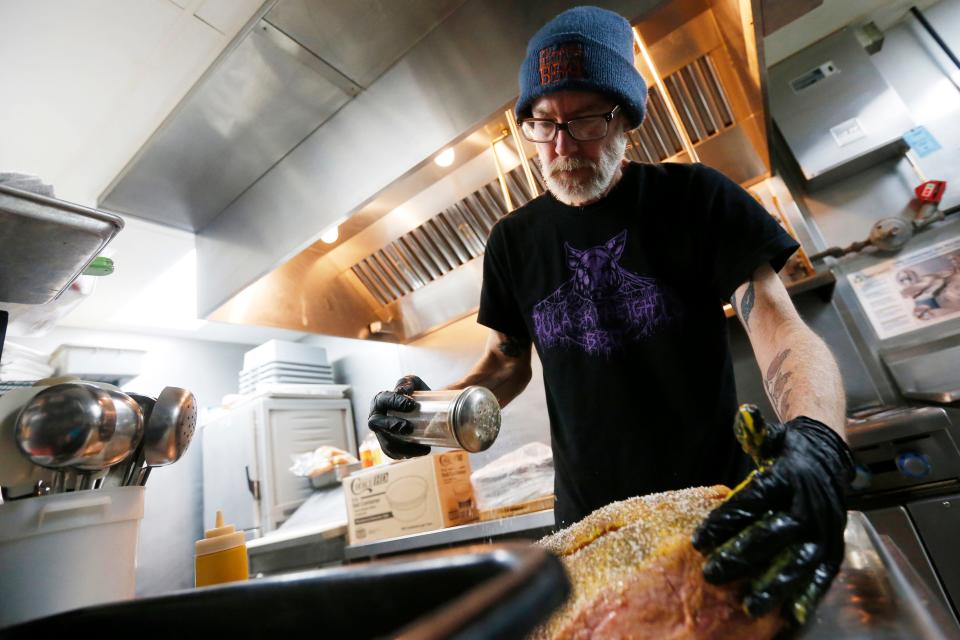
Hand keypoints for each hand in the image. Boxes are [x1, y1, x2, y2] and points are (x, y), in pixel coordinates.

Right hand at [367, 375, 431, 458]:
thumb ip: (409, 382)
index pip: (382, 400)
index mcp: (380, 401)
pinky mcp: (390, 448)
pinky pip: (396, 454)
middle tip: (409, 427)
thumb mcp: (414, 384)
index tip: (411, 404)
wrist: (427, 413)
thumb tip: (404, 391)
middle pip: (376, 424)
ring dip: (402, 445)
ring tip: (422, 444)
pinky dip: (410, 453)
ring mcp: (381, 435)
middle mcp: (376, 419)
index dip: (394, 402)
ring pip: (386, 443)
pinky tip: (423, 449)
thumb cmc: (417, 396)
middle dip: (391, 426)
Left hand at [691, 404, 853, 625]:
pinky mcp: (834, 545)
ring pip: (798, 560)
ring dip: (774, 584)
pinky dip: (808, 595)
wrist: (830, 457)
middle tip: (711, 572)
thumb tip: (744, 415)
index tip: (699, 539)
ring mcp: (824, 527)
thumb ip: (755, 431)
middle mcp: (809, 504)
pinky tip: (790, 615)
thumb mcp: (771, 438)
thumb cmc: (788, 452)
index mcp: (789, 477)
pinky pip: (822, 574)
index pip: (753, 500)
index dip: (726, 520)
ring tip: (749, 604)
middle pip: (773, 534)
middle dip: (742, 556)